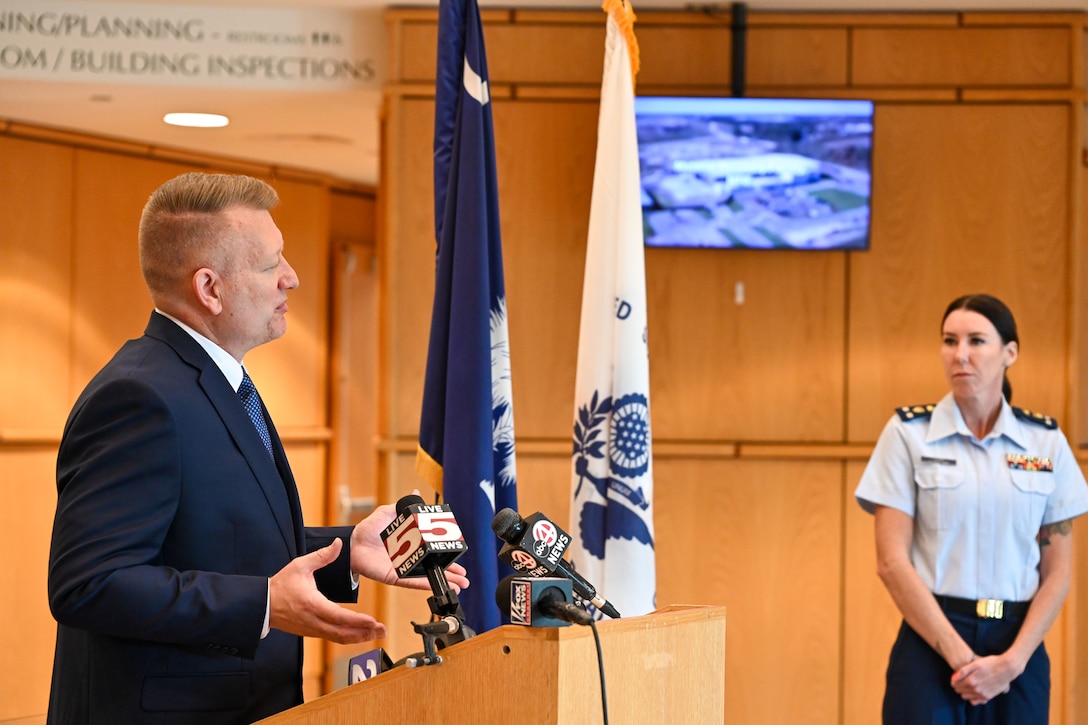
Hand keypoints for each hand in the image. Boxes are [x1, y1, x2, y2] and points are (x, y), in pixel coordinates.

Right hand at [269, 539, 386, 643]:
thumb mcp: (300, 565)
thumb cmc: (281, 585)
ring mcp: (312, 629)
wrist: (262, 604)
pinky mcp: (311, 632)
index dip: (357, 621)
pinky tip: (360, 635)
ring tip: (376, 633)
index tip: (373, 621)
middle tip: (383, 630)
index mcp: (312, 604)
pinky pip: (333, 637)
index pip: (338, 616)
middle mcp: (313, 621)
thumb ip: (322, 556)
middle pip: (342, 632)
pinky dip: (348, 637)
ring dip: (358, 637)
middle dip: (364, 632)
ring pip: (339, 637)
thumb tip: (338, 544)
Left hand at [349, 498, 470, 592]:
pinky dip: (426, 584)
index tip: (459, 555)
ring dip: (444, 581)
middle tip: (466, 578)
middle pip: (435, 566)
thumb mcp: (388, 513)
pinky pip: (412, 582)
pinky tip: (438, 586)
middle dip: (451, 573)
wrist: (353, 542)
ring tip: (460, 585)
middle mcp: (411, 557)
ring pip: (428, 577)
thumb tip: (416, 493)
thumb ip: (403, 506)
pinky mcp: (396, 576)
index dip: (447, 553)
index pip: (433, 550)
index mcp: (412, 543)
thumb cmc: (368, 529)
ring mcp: (404, 568)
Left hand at [950, 654, 1020, 704]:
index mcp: (971, 681)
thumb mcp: (975, 663)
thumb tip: (954, 678)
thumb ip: (963, 671)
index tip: (955, 677)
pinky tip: (974, 690)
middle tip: (960, 680)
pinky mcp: (988, 697)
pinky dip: (972, 697)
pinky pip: (976, 701)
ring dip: (964, 692)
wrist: (1007, 668)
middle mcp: (976, 690)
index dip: (953, 681)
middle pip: (960, 692)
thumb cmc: (990, 663)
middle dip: (958, 686)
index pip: (955, 685)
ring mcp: (983, 694)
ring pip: (966, 697)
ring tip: (967, 684)